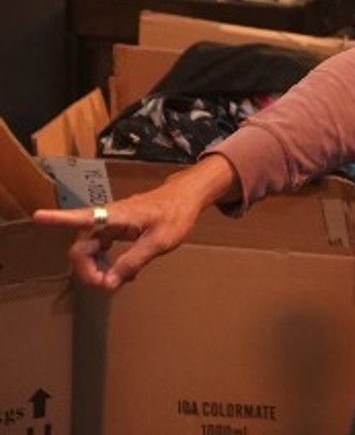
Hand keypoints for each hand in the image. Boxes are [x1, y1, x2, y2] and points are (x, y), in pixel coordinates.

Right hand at [31, 158, 236, 290]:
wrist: (186, 197)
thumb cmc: (176, 213)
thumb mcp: (160, 241)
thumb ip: (134, 260)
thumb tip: (109, 282)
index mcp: (116, 215)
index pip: (83, 217)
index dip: (58, 219)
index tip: (38, 217)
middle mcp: (106, 218)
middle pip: (81, 249)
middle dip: (88, 271)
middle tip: (109, 286)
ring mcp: (108, 224)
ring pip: (88, 253)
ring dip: (97, 270)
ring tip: (118, 281)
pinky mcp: (113, 230)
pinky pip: (99, 251)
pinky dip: (106, 265)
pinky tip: (121, 274)